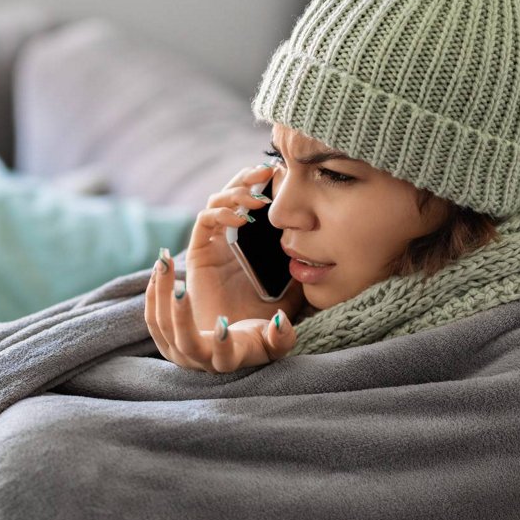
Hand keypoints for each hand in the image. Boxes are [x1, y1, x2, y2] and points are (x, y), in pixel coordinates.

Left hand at [145, 247, 297, 371]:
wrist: (230, 346)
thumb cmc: (256, 341)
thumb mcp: (275, 343)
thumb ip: (282, 336)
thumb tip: (279, 320)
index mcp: (228, 361)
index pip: (223, 358)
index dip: (223, 344)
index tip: (224, 321)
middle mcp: (199, 360)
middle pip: (185, 342)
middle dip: (180, 315)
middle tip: (181, 287)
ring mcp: (177, 351)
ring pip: (161, 325)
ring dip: (161, 294)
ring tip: (164, 262)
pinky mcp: (163, 339)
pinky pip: (151, 318)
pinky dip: (153, 294)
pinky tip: (160, 270)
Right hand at [183, 163, 304, 330]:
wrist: (232, 348)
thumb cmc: (257, 328)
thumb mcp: (290, 301)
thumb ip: (301, 285)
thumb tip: (320, 264)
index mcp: (248, 246)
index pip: (251, 203)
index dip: (262, 185)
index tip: (282, 174)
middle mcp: (228, 241)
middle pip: (232, 195)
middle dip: (247, 179)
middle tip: (267, 170)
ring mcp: (212, 246)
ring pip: (217, 202)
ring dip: (235, 192)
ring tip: (256, 197)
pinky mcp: (199, 254)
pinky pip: (204, 222)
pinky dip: (220, 212)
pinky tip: (240, 218)